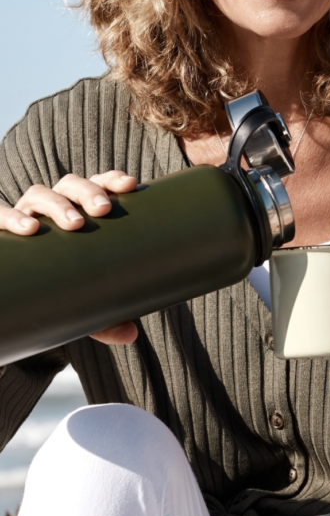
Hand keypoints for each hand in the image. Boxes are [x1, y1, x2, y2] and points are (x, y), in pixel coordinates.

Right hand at [0, 171, 139, 345]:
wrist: (18, 297)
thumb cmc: (61, 289)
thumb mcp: (85, 302)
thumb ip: (107, 317)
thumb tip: (130, 335)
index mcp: (80, 211)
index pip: (99, 184)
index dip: (113, 180)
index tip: (131, 186)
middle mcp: (52, 207)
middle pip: (72, 185)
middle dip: (89, 192)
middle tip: (103, 210)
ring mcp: (24, 214)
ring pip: (40, 193)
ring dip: (58, 203)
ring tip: (73, 224)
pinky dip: (10, 216)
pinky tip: (27, 229)